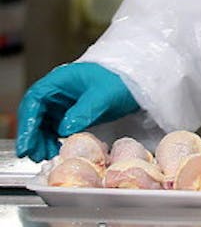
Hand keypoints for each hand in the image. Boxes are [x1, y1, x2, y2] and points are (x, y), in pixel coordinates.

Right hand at [15, 63, 139, 161]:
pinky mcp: (71, 112)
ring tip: (46, 156)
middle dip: (32, 136)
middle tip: (35, 156)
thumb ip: (84, 111)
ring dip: (41, 140)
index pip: (35, 100)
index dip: (28, 124)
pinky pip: (54, 127)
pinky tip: (56, 150)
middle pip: (35, 113)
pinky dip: (52, 139)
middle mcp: (58, 90)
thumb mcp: (104, 96)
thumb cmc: (123, 81)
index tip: (26, 145)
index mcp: (61, 79)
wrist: (140, 82)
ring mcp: (63, 101)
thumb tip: (64, 130)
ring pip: (43, 122)